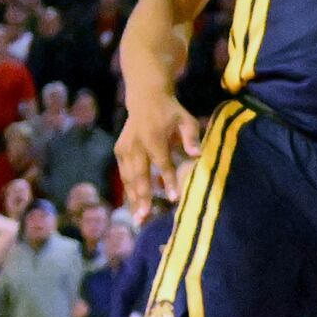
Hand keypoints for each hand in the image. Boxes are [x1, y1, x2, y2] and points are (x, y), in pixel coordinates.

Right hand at [116, 97, 201, 219]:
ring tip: (138, 218)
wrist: (146, 98)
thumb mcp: (186, 119)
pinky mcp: (119, 151)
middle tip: (144, 217)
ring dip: (133, 198)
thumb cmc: (171, 112)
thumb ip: (191, 138)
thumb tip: (197, 156)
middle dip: (142, 197)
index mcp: (154, 137)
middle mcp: (136, 144)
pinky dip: (129, 189)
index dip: (168, 180)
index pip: (163, 163)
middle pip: (140, 175)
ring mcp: (125, 148)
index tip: (173, 198)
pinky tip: (134, 204)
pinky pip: (124, 174)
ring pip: (128, 178)